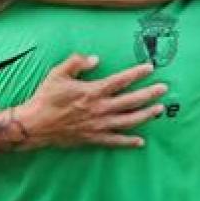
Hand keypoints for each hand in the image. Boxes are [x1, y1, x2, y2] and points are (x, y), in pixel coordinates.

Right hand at [18, 54, 165, 148]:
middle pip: (130, 101)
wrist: (35, 124)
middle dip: (149, 94)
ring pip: (128, 121)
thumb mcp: (58, 73)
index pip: (120, 81)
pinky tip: (140, 141)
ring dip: (145, 115)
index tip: (150, 68)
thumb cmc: (46, 97)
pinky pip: (115, 141)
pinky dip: (128, 142)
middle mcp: (99, 108)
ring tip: (158, 110)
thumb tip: (96, 58)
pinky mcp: (93, 138)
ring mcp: (98, 125)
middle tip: (164, 89)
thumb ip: (77, 62)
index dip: (137, 73)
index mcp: (92, 91)